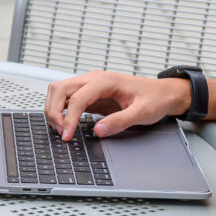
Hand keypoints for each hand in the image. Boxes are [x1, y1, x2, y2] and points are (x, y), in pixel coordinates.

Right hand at [45, 71, 190, 139]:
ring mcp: (89, 84)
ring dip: (54, 108)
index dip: (68, 118)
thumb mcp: (142, 113)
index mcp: (105, 81)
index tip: (67, 136)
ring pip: (58, 90)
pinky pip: (66, 97)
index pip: (76, 98)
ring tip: (61, 128)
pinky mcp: (89, 92)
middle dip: (54, 111)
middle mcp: (93, 79)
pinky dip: (60, 108)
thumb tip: (98, 130)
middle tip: (61, 132)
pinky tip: (65, 123)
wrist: (162, 93)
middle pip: (59, 89)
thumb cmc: (154, 99)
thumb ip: (119, 122)